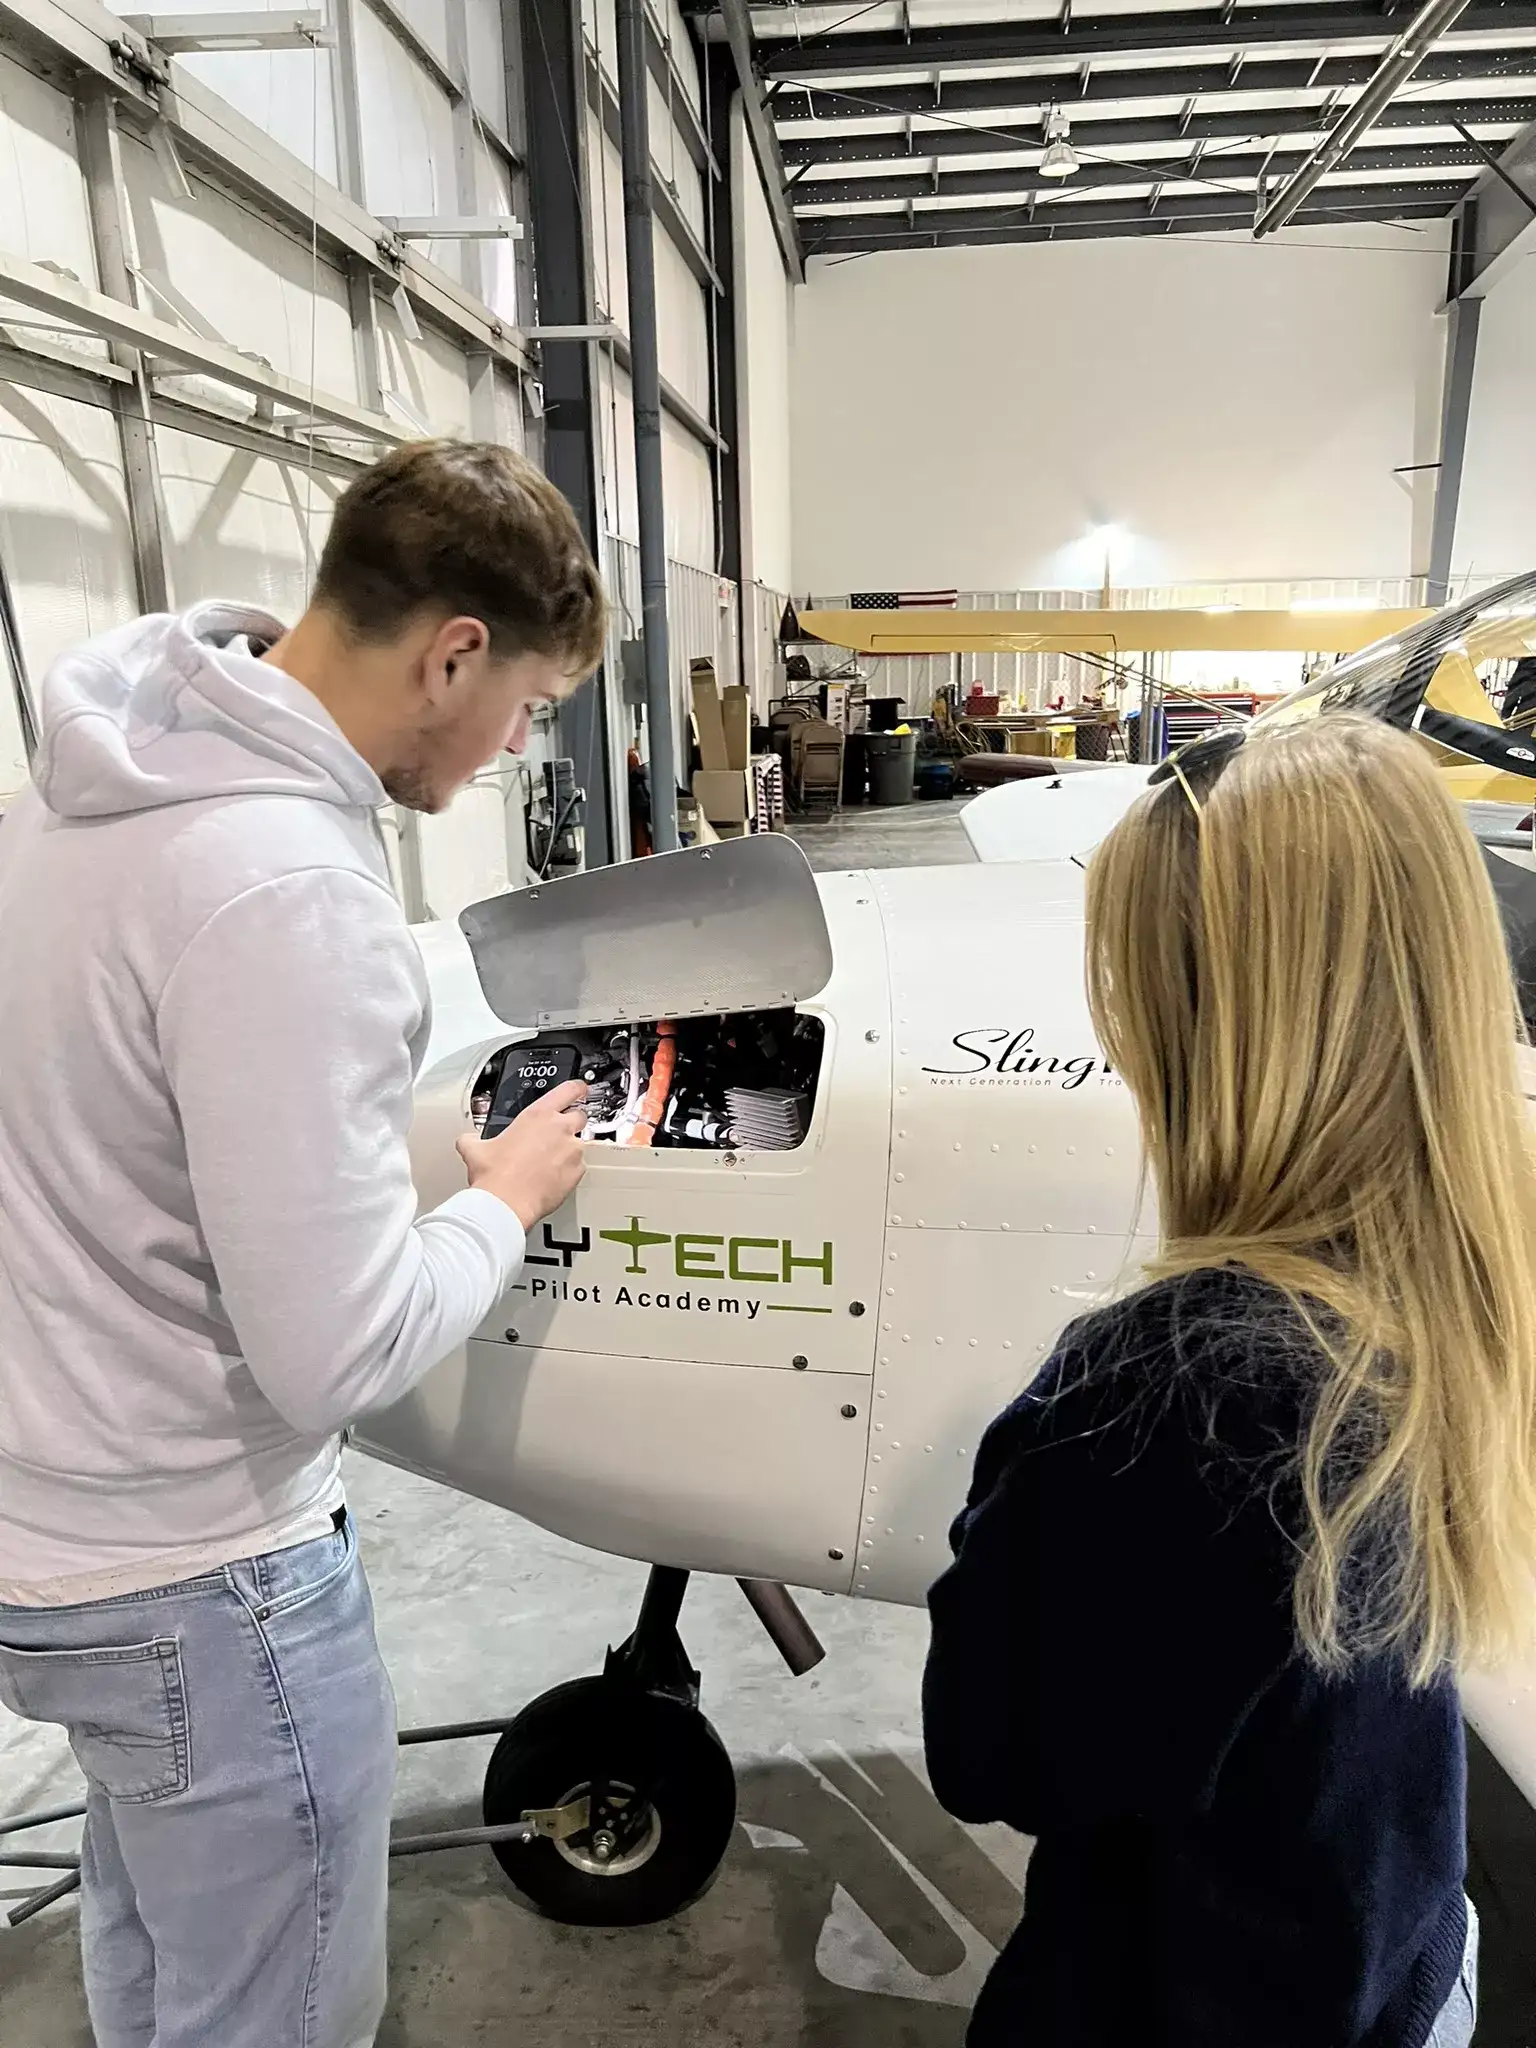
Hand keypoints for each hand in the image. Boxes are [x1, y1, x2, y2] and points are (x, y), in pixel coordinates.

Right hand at [457, 1081, 588, 1230]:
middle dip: (572, 1122)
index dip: (576, 1088)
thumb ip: (474, 1138)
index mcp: (538, 1115)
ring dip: (569, 1149)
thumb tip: (468, 1140)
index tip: (579, 1089)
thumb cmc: (494, 1175)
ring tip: (549, 1163)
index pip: (568, 1090)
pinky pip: (579, 1167)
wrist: (505, 1203)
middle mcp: (559, 1128)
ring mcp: (571, 1150)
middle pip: (580, 1115)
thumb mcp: (475, 1149)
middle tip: (556, 1134)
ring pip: (579, 1143)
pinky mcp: (577, 1172)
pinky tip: (553, 1178)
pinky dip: (569, 1171)